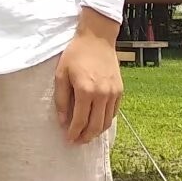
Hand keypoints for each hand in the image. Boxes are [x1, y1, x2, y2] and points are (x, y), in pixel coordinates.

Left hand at [54, 9, 122, 143]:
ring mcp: (113, 93)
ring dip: (97, 132)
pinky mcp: (120, 90)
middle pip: (95, 126)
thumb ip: (62, 99)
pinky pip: (113, 112)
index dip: (74, 133)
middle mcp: (102, 94)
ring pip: (106, 122)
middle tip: (77, 141)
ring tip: (87, 135)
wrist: (97, 38)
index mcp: (85, 90)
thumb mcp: (61, 74)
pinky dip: (105, 121)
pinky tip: (97, 122)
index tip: (68, 139)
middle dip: (86, 137)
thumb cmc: (75, 54)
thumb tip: (63, 121)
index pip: (80, 121)